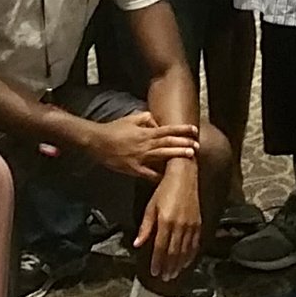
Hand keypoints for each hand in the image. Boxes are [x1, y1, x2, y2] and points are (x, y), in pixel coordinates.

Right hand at [81, 110, 197, 181]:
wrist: (97, 142)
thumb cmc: (113, 129)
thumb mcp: (130, 118)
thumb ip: (145, 118)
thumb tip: (156, 120)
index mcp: (145, 132)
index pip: (168, 130)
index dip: (182, 130)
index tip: (194, 130)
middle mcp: (145, 144)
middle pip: (168, 143)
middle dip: (184, 144)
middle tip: (197, 145)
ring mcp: (140, 158)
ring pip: (162, 156)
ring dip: (177, 155)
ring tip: (190, 155)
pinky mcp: (134, 169)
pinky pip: (150, 174)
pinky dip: (159, 176)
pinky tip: (169, 178)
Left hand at [132, 160, 201, 281]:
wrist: (184, 175)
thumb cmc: (164, 189)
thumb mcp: (150, 207)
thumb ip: (145, 227)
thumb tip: (137, 244)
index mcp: (166, 222)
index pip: (161, 248)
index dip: (157, 262)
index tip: (154, 272)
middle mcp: (180, 226)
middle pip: (174, 253)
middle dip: (169, 267)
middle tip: (165, 278)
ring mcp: (191, 225)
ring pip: (185, 251)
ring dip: (179, 264)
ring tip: (174, 274)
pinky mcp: (199, 223)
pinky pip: (195, 244)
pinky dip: (190, 255)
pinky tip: (186, 262)